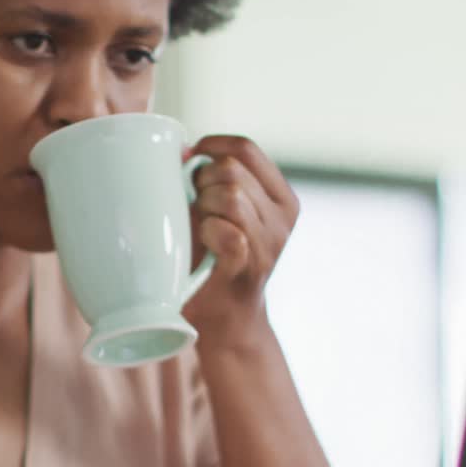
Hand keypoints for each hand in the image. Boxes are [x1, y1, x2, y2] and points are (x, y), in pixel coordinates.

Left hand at [182, 136, 298, 352]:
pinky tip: (204, 242)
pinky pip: (229, 232)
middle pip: (233, 170)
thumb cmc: (215, 259)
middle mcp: (283, 217)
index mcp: (280, 196)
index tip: (189, 159)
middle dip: (203, 181)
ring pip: (231, 196)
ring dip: (204, 207)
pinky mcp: (251, 268)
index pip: (246, 149)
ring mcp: (270, 243)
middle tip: (195, 205)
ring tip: (200, 226)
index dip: (212, 145)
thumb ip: (215, 180)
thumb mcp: (225, 211)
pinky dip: (209, 231)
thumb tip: (182, 149)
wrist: (226, 320)